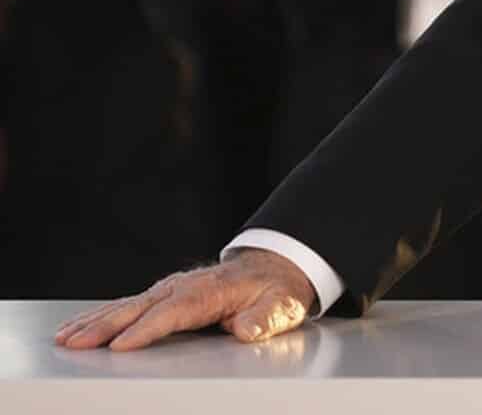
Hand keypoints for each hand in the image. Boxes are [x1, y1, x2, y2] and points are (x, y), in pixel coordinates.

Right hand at [53, 248, 318, 350]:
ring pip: (125, 307)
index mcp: (209, 292)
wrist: (275, 269)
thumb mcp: (282, 306)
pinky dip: (100, 317)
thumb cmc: (275, 290)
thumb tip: (247, 328)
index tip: (120, 346)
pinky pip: (126, 307)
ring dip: (94, 322)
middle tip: (74, 343)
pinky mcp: (162, 296)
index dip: (145, 329)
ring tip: (65, 338)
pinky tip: (79, 327)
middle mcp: (183, 288)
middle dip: (105, 327)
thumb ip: (265, 318)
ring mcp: (170, 290)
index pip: (173, 313)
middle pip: (139, 309)